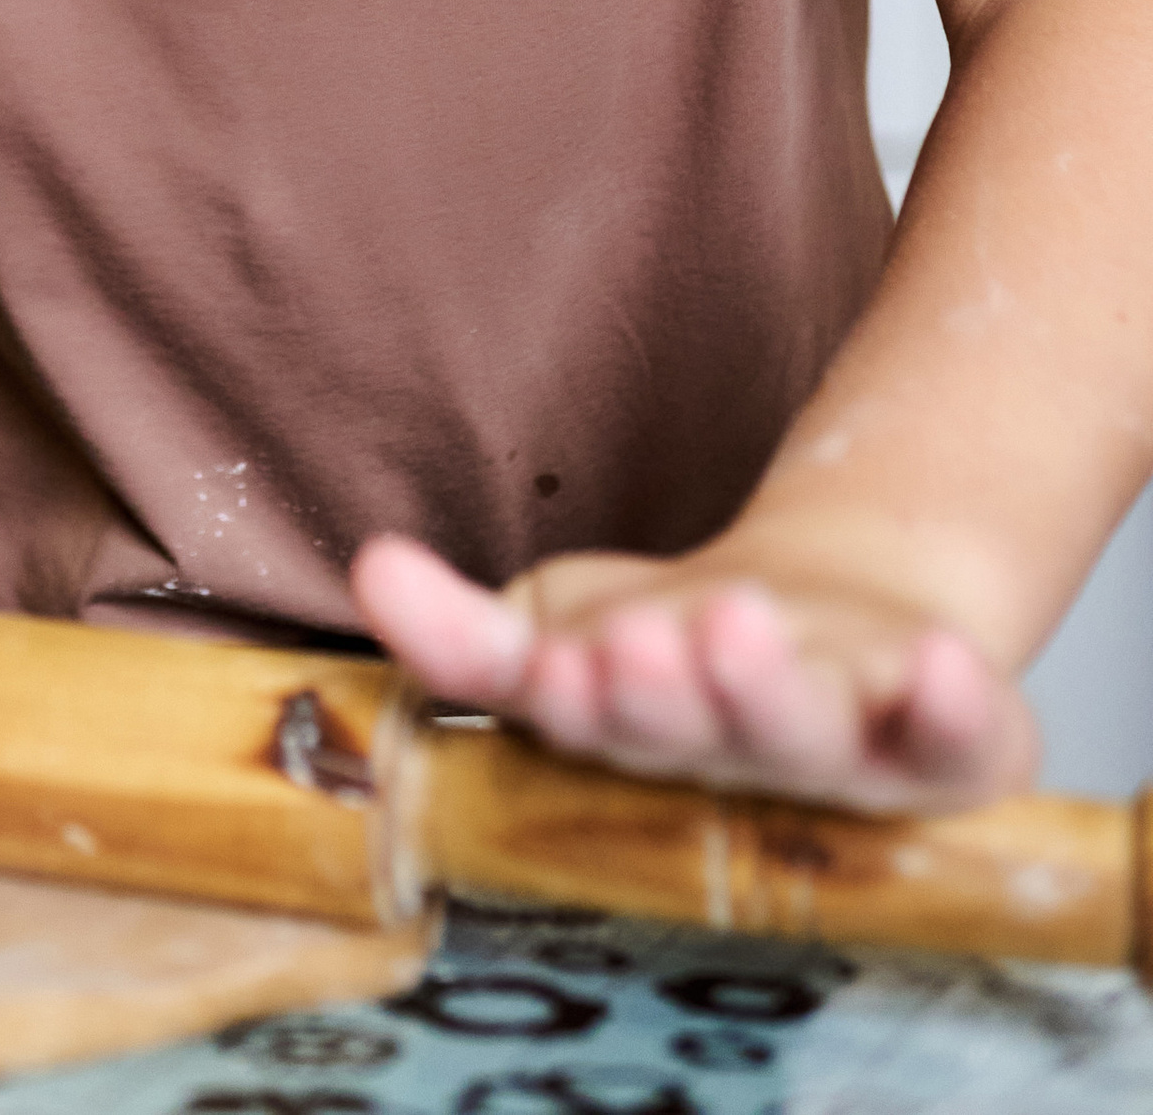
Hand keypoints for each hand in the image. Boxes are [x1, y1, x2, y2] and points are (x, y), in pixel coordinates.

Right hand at [350, 530, 1035, 811]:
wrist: (840, 617)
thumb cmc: (667, 640)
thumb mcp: (554, 616)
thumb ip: (463, 625)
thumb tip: (369, 568)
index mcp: (631, 740)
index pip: (589, 728)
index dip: (575, 701)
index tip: (557, 665)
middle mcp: (735, 759)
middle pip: (700, 739)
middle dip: (667, 698)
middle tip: (640, 650)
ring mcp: (843, 747)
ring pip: (807, 732)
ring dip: (768, 691)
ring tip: (733, 623)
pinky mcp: (948, 735)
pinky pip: (958, 735)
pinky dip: (949, 704)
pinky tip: (936, 660)